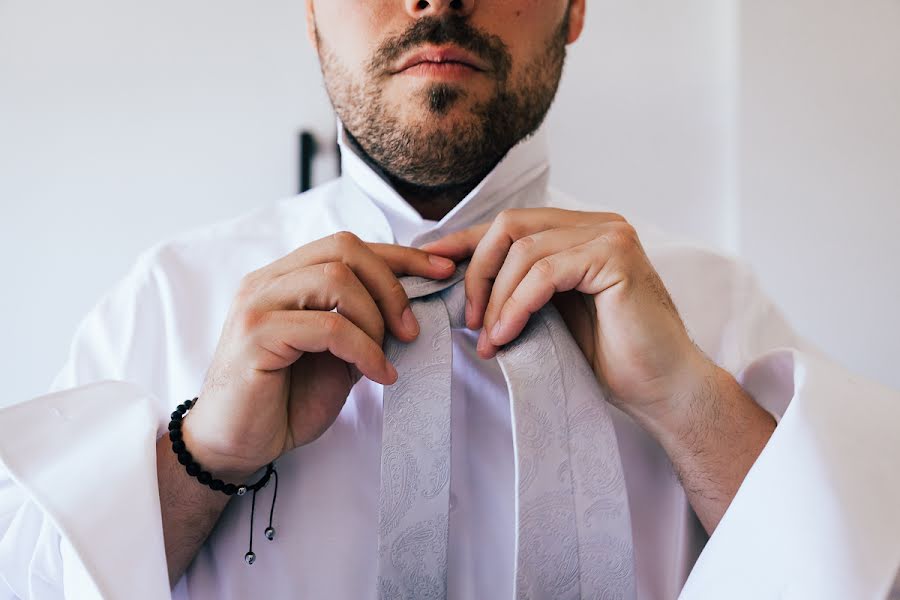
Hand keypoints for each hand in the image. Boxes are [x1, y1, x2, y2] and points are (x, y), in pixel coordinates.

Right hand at [184, 231, 456, 478]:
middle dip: (391, 285)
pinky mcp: (256, 334)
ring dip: (376, 318)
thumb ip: (362, 326)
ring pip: (337, 279)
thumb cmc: (284, 401)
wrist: (236, 446)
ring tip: (387, 355)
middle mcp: (268, 281)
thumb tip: (409, 309)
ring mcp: (258, 304)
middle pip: (344, 249)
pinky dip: (364, 349)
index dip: (400, 255)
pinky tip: (378, 374)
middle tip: (411, 329)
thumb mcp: (338, 357)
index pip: (348, 246)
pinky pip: (329, 326)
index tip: (441, 272)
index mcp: (286, 278)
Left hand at [420, 208, 711, 432]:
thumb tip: (463, 280)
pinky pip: (544, 272)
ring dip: (496, 298)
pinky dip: (517, 304)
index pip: (512, 226)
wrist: (661, 389)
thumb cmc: (612, 358)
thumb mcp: (552, 313)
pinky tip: (507, 334)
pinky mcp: (615, 257)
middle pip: (511, 225)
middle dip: (478, 271)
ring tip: (490, 340)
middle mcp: (599, 224)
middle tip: (470, 320)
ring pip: (524, 250)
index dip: (466, 242)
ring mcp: (610, 235)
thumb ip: (523, 286)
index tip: (430, 264)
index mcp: (583, 232)